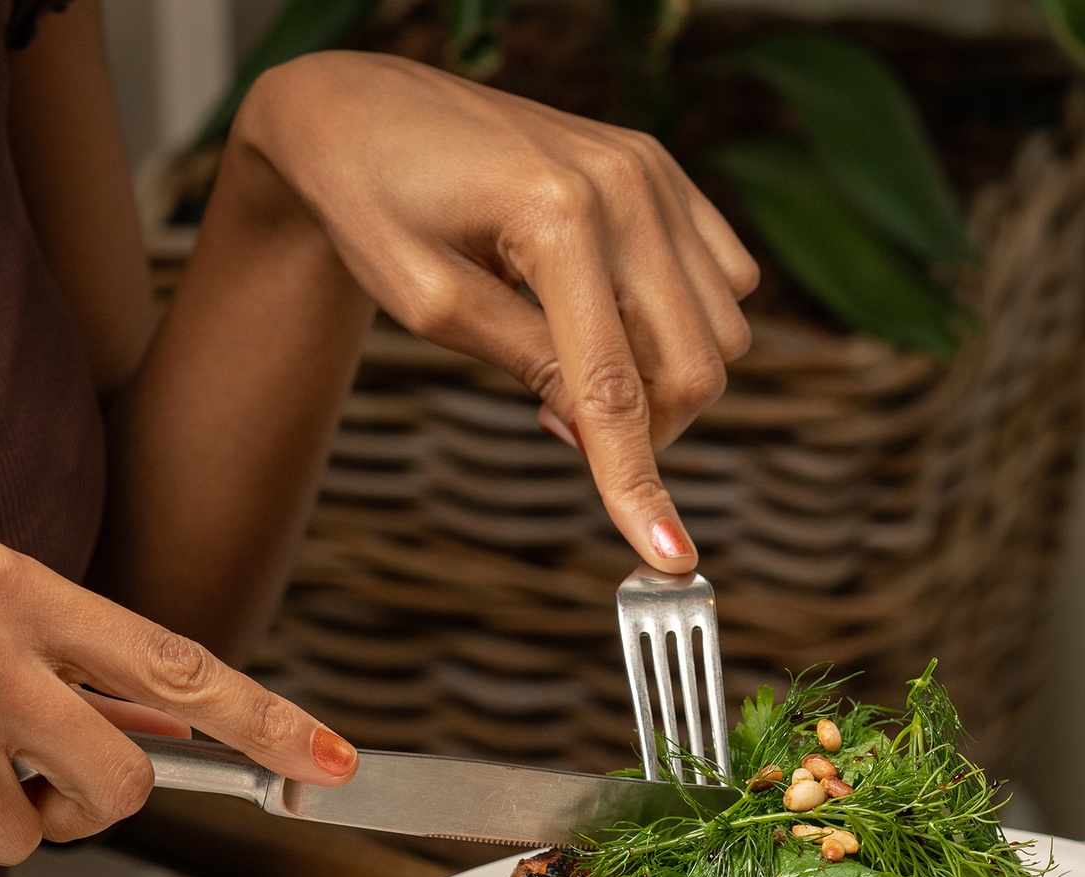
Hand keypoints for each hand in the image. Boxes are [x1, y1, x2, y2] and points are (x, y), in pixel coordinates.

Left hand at [231, 52, 757, 572]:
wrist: (359, 109)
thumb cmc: (371, 203)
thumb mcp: (428, 304)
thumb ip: (525, 362)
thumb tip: (598, 431)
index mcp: (557, 216)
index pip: (615, 385)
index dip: (639, 481)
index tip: (669, 559)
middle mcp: (625, 186)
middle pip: (694, 364)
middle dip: (646, 426)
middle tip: (553, 423)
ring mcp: (651, 171)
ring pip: (723, 329)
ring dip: (664, 375)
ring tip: (570, 359)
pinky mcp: (661, 169)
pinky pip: (725, 278)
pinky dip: (684, 320)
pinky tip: (608, 314)